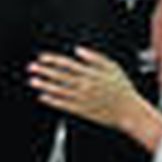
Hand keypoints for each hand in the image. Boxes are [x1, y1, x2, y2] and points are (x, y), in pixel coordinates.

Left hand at [28, 46, 144, 130]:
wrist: (129, 112)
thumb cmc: (122, 89)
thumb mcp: (113, 67)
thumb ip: (94, 57)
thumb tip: (78, 50)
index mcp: (91, 73)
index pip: (68, 64)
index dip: (53, 60)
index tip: (42, 58)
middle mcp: (85, 85)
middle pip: (61, 76)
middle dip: (44, 71)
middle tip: (32, 67)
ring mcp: (82, 99)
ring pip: (59, 90)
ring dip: (45, 85)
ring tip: (33, 81)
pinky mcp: (82, 111)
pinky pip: (64, 105)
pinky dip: (52, 101)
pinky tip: (43, 97)